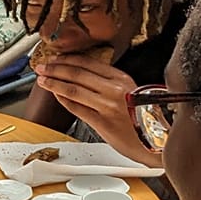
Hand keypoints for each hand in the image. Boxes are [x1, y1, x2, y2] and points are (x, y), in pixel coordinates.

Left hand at [32, 53, 155, 162]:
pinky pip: (77, 109)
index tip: (55, 58)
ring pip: (73, 90)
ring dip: (54, 83)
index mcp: (122, 78)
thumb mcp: (131, 92)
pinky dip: (64, 101)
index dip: (67, 59)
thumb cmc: (144, 118)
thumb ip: (109, 84)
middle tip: (42, 67)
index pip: (88, 62)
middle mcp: (115, 89)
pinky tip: (56, 96)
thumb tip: (83, 77)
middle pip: (77, 74)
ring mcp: (108, 106)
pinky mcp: (102, 123)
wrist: (158, 140)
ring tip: (43, 80)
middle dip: (55, 69)